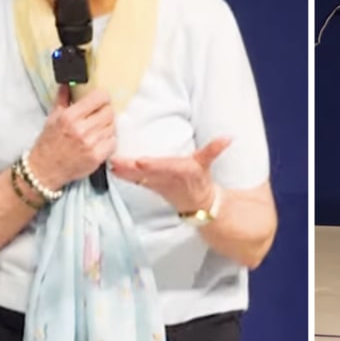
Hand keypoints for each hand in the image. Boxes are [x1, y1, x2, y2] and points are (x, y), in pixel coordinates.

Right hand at [28, 85, 116, 190]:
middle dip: (106, 112)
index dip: (102, 97)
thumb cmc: (48, 143)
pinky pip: (113, 142)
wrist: (45, 169)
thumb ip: (62, 99)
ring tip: (97, 130)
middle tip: (99, 116)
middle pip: (109, 112)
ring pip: (112, 126)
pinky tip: (99, 141)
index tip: (100, 100)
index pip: (99, 97)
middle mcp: (81, 129)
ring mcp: (90, 144)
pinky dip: (109, 141)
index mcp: (70, 116)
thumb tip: (67, 84)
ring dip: (107, 126)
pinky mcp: (97, 157)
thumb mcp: (52, 117)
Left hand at [110, 137, 231, 212]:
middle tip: (115, 161)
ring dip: (123, 172)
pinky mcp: (150, 186)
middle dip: (130, 169)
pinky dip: (124, 176)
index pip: (165, 167)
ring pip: (138, 178)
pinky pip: (135, 181)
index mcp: (179, 171)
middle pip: (145, 173)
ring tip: (110, 164)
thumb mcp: (206, 163)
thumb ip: (214, 149)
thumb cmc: (201, 180)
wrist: (198, 203)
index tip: (140, 162)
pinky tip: (112, 170)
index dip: (153, 165)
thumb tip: (228, 137)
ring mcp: (156, 184)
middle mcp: (165, 179)